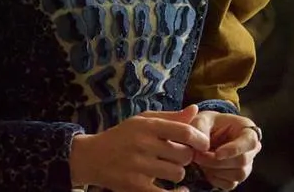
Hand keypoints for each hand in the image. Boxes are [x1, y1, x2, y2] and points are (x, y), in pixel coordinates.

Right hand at [69, 105, 210, 191]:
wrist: (90, 157)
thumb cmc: (121, 137)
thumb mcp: (142, 121)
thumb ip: (169, 118)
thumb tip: (195, 110)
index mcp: (146, 126)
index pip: (185, 132)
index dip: (200, 139)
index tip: (203, 145)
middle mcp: (142, 144)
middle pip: (184, 155)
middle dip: (184, 157)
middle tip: (174, 156)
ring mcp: (138, 166)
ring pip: (178, 174)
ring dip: (176, 173)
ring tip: (165, 168)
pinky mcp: (135, 186)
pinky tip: (180, 191)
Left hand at [187, 110, 261, 189]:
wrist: (204, 136)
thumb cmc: (207, 124)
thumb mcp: (201, 119)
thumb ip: (200, 128)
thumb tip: (205, 147)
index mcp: (248, 130)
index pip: (250, 142)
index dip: (234, 149)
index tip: (217, 153)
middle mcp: (251, 149)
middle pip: (242, 161)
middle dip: (217, 161)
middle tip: (197, 156)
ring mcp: (246, 165)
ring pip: (238, 175)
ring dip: (215, 170)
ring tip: (200, 161)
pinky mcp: (237, 177)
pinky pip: (230, 184)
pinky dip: (215, 179)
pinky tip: (205, 169)